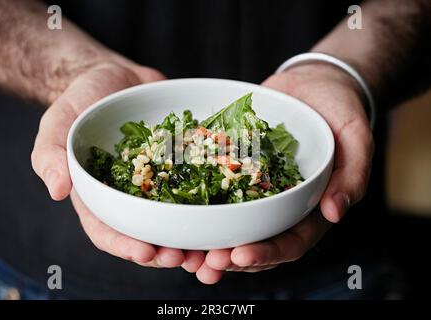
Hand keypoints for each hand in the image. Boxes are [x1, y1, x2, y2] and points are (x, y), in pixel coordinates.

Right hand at [31, 57, 204, 269]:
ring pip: (178, 217)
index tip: (146, 252)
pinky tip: (230, 207)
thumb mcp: (58, 122)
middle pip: (148, 234)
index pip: (108, 231)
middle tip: (184, 257)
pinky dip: (213, 200)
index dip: (126, 246)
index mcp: (100, 196)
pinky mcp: (183, 165)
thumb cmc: (82, 102)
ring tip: (211, 247)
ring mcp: (161, 183)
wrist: (117, 79)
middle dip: (166, 251)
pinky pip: (199, 184)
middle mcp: (133, 196)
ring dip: (193, 237)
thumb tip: (56, 190)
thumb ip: (49, 154)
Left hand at [196, 64, 373, 283]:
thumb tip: (335, 212)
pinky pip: (214, 191)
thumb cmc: (340, 110)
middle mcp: (280, 206)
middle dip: (229, 258)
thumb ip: (353, 174)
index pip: (291, 241)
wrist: (311, 85)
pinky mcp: (234, 169)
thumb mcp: (356, 137)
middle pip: (256, 242)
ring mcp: (255, 190)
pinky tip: (177, 211)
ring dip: (209, 243)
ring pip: (231, 225)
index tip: (240, 255)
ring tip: (184, 253)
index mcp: (311, 209)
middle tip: (205, 263)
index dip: (267, 253)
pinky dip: (197, 206)